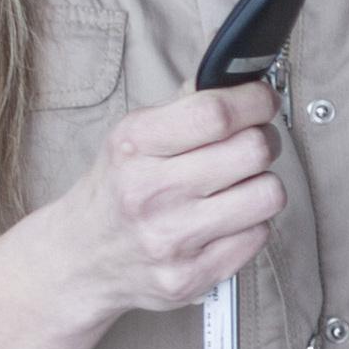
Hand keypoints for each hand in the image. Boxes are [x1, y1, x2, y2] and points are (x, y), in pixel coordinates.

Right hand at [6, 81, 284, 325]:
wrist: (81, 259)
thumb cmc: (116, 188)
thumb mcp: (134, 134)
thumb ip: (186, 102)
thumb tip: (238, 71)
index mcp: (134, 145)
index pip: (217, 112)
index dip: (255, 100)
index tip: (261, 100)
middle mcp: (150, 193)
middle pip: (253, 151)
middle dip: (263, 140)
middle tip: (251, 144)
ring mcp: (171, 240)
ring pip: (267, 195)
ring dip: (261, 184)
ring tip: (238, 185)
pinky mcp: (191, 277)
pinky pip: (259, 237)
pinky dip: (250, 224)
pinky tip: (224, 220)